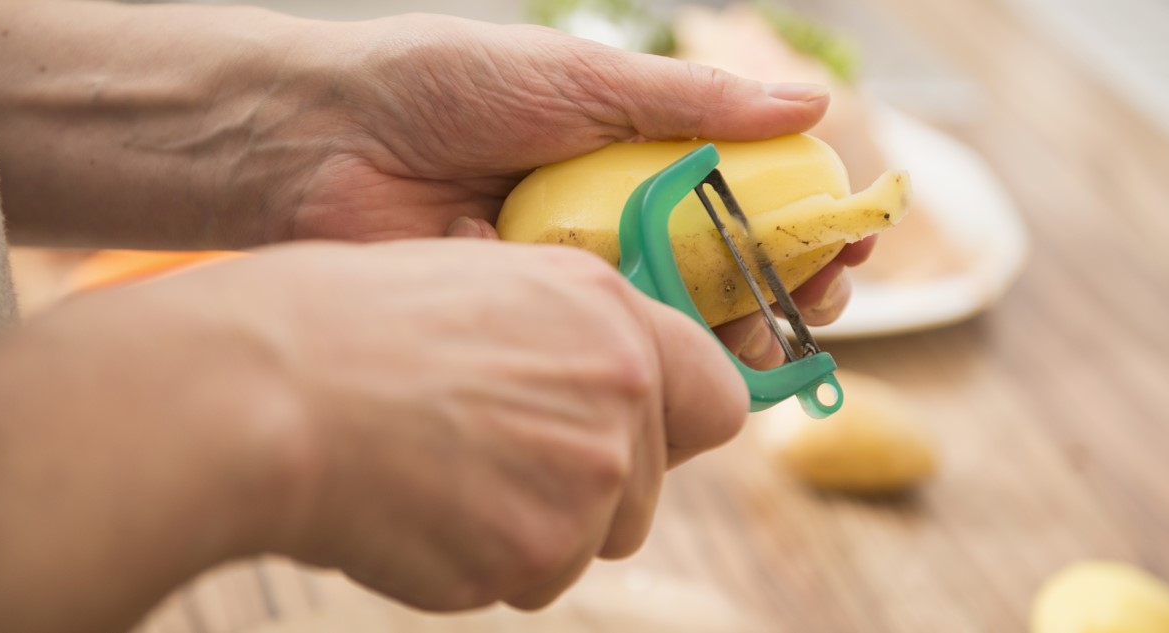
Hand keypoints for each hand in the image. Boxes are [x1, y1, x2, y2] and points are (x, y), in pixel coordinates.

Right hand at [0, 240, 746, 628]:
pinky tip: (416, 506)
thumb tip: (615, 378)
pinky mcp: (531, 559)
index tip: (641, 434)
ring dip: (529, 526)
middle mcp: (618, 400)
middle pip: (645, 488)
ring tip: (438, 470)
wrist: (267, 391)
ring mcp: (581, 487)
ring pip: (586, 541)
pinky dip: (478, 559)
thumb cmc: (353, 325)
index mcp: (610, 319)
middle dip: (587, 485)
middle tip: (490, 451)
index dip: (678, 423)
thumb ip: (574, 335)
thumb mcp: (488, 287)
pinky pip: (524, 577)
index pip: (718, 397)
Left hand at [273, 14, 866, 355]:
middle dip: (783, 284)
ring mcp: (571, 274)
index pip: (743, 190)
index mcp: (629, 153)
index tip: (851, 235)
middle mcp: (609, 216)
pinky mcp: (529, 323)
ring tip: (765, 336)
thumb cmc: (443, 88)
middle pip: (721, 264)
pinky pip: (602, 346)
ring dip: (728, 330)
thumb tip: (812, 100)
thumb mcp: (581, 81)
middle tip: (822, 298)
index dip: (803, 215)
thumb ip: (692, 101)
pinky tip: (680, 362)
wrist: (316, 142)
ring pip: (669, 315)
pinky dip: (646, 355)